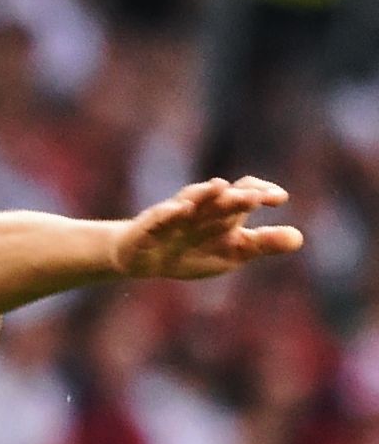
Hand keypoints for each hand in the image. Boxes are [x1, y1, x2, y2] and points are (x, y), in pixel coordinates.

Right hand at [114, 177, 302, 280]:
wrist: (145, 258)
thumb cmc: (193, 251)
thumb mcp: (234, 252)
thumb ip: (264, 243)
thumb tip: (299, 237)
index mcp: (224, 213)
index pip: (245, 192)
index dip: (261, 192)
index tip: (280, 199)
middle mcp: (201, 208)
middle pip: (221, 198)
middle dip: (237, 197)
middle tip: (254, 198)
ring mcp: (174, 216)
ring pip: (191, 200)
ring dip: (205, 193)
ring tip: (218, 186)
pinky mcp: (149, 227)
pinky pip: (159, 217)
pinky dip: (169, 212)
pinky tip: (179, 209)